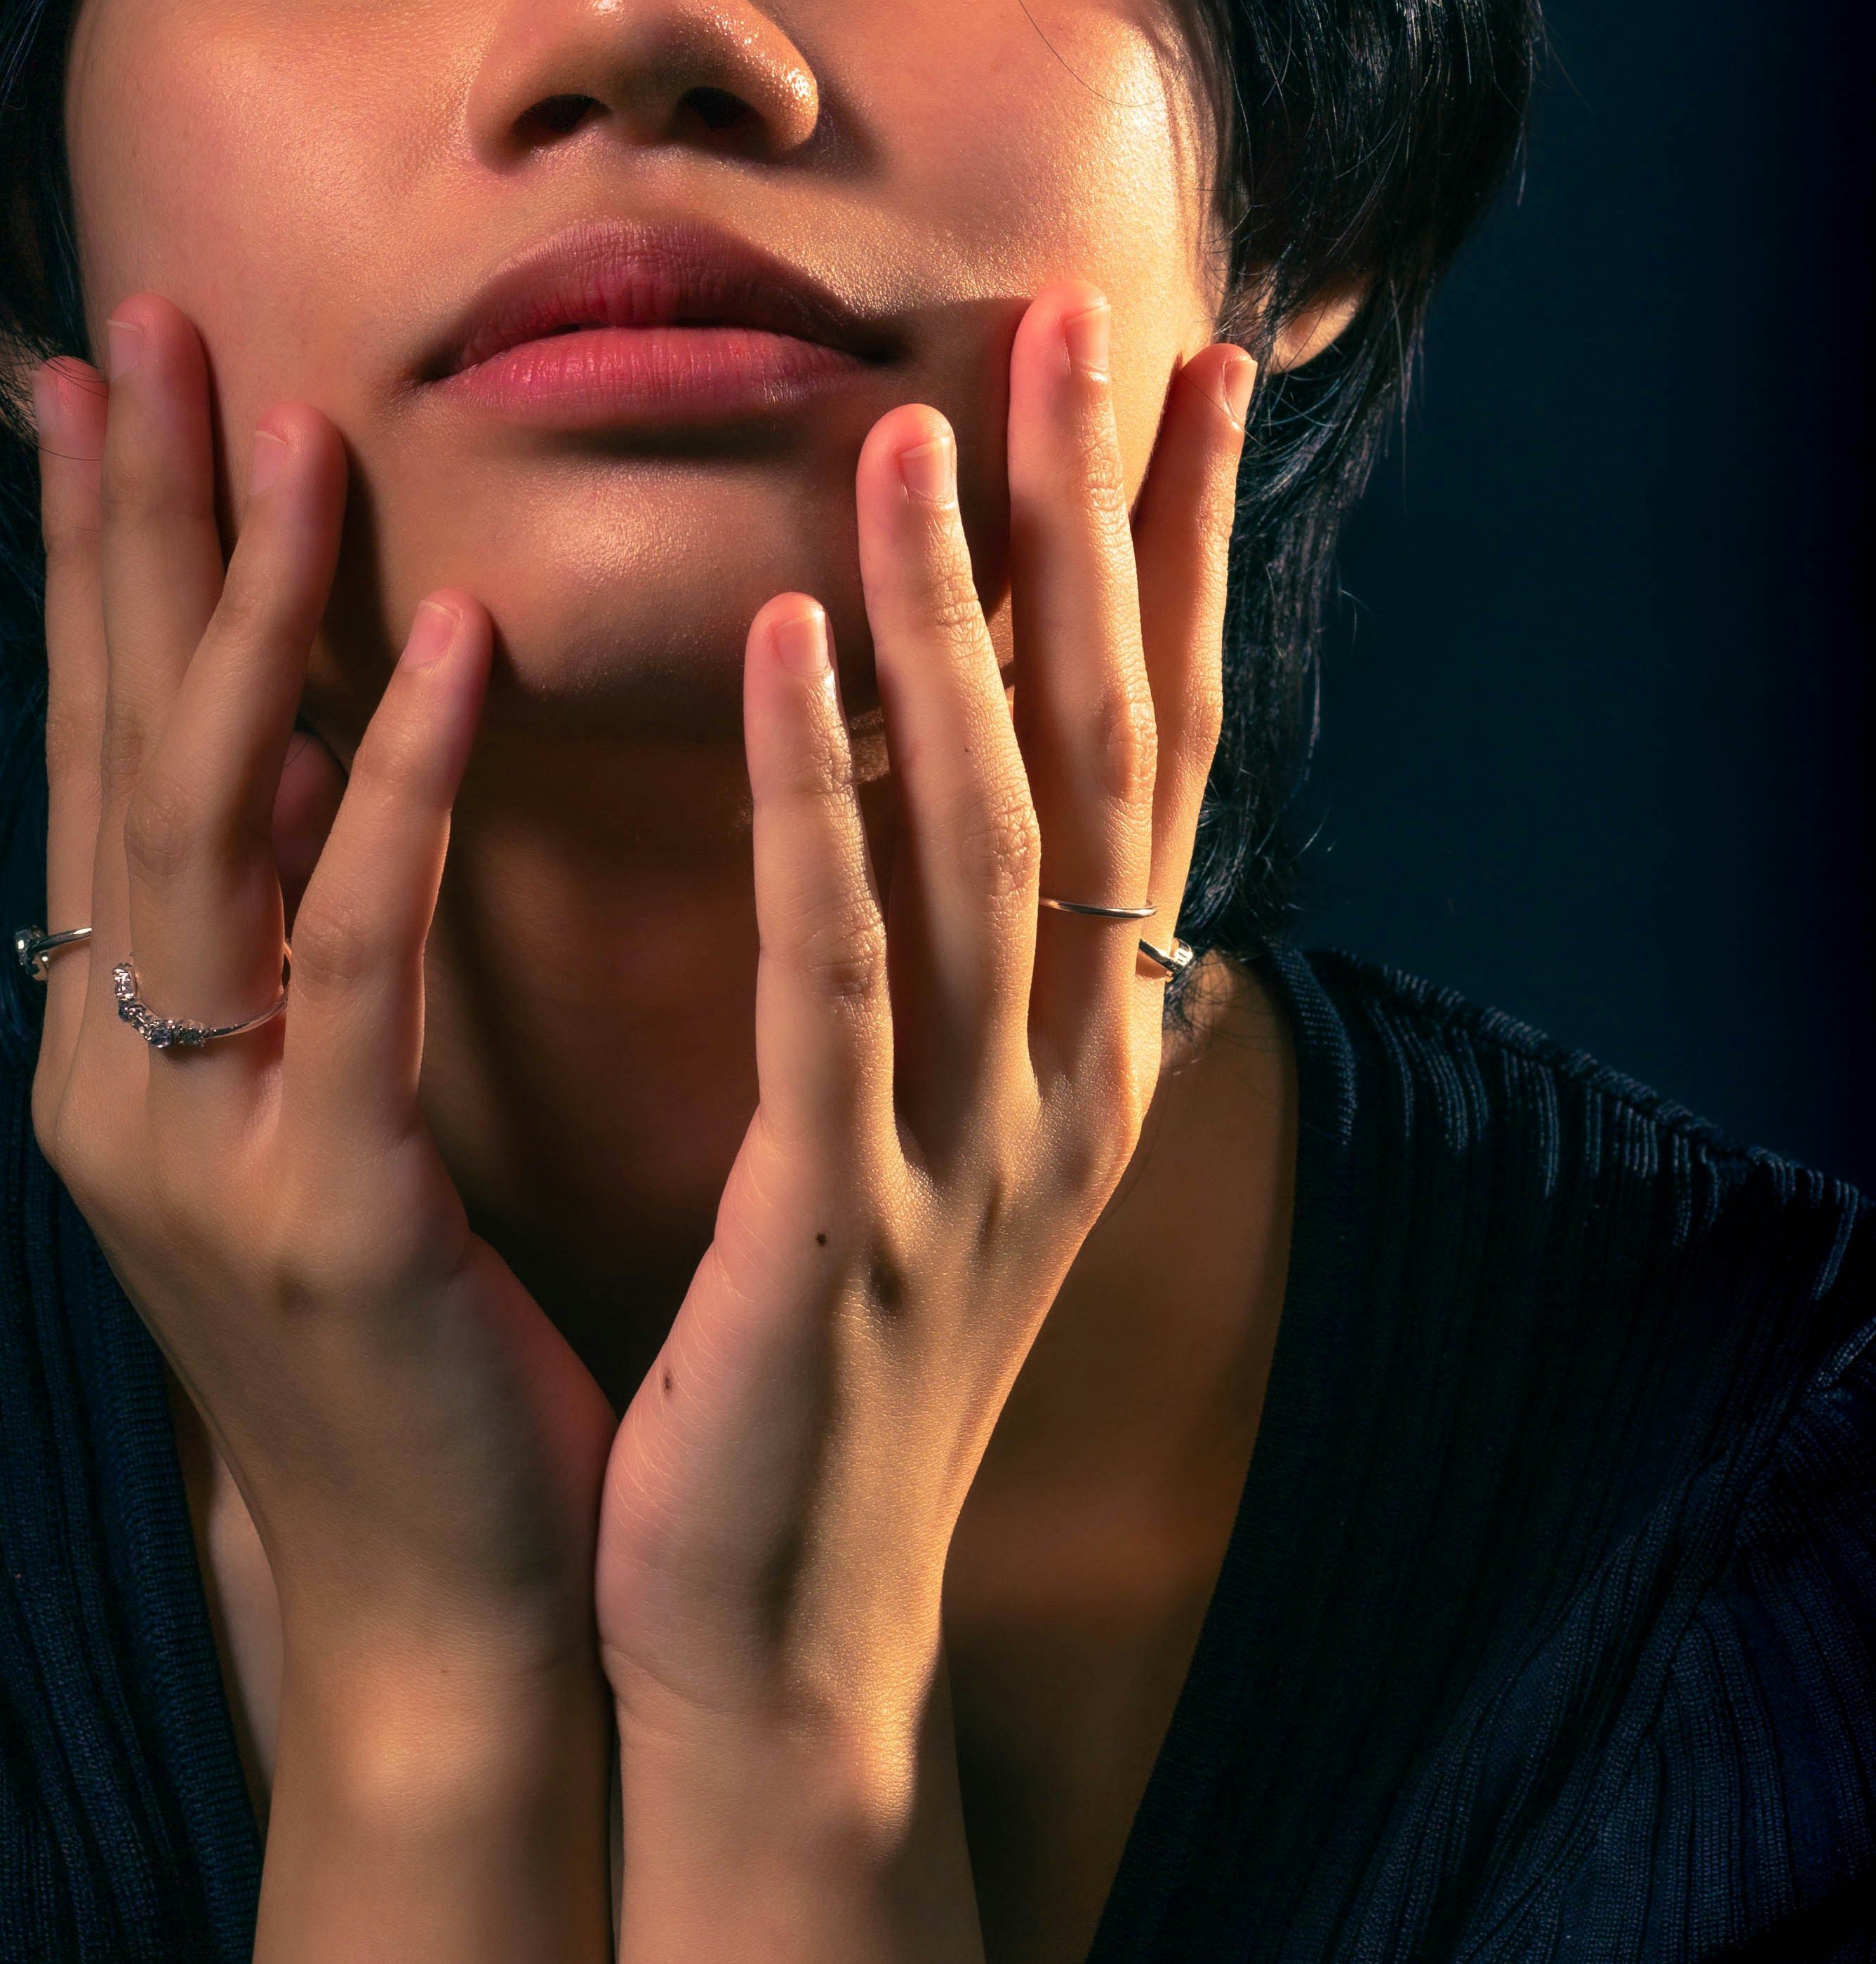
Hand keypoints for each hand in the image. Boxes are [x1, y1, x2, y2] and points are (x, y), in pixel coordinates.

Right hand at [29, 295, 614, 1963]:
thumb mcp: (324, 1112)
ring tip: (291, 431)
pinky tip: (447, 643)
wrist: (445, 1612)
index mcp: (125, 1043)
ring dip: (245, 614)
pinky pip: (355, 964)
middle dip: (128, 529)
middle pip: (115, 748)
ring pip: (201, 830)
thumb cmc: (412, 1347)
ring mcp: (206, 1145)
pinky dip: (395, 790)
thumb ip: (297, 939)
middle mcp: (124, 1073)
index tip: (111, 372)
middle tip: (140, 328)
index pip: (101, 749)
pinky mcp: (329, 1215)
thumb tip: (322, 737)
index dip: (101, 557)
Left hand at [595, 290, 1252, 1963]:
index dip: (1176, 561)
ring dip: (954, 623)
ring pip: (981, 838)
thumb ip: (955, 961)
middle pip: (1100, 757)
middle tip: (1080, 327)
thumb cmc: (832, 1358)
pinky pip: (839, 973)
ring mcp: (968, 1148)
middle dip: (1095, 535)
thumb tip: (961, 767)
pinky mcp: (844, 1218)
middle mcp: (1062, 1074)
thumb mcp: (928, 1138)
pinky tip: (793, 645)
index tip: (1184, 373)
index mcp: (1081, 1045)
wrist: (780, 1636)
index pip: (1147, 752)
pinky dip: (822, 804)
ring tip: (915, 432)